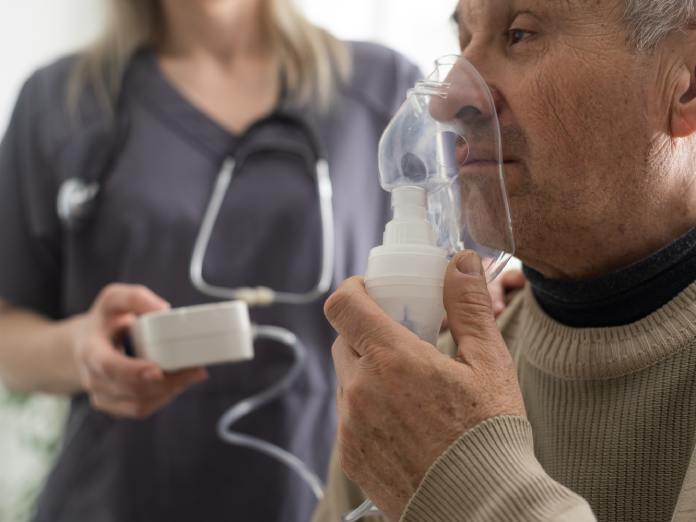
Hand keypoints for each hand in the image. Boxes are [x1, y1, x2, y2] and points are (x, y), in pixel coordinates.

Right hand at [72, 284, 207, 418]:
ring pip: (138, 404)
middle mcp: (93, 377)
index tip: (158, 370)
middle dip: (166, 382)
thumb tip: (163, 309)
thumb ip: (136, 298)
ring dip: (170, 391)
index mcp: (91, 350)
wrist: (88, 343)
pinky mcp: (115, 405)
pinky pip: (140, 409)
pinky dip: (163, 398)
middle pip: (131, 389)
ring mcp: (102, 395)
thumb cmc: (106, 320)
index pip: (109, 366)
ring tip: (192, 374)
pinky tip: (179, 384)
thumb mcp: (114, 298)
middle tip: (195, 370)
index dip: (133, 372)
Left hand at [324, 251, 525, 520]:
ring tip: (408, 385)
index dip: (353, 289)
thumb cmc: (489, 435)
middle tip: (402, 338)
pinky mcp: (350, 454)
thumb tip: (460, 260)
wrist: (480, 508)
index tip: (372, 290)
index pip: (343, 305)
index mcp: (392, 359)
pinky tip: (403, 420)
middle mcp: (360, 389)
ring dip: (367, 369)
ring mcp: (351, 424)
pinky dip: (367, 405)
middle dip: (367, 330)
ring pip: (346, 377)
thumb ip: (468, 307)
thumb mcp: (489, 364)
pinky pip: (348, 414)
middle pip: (344, 339)